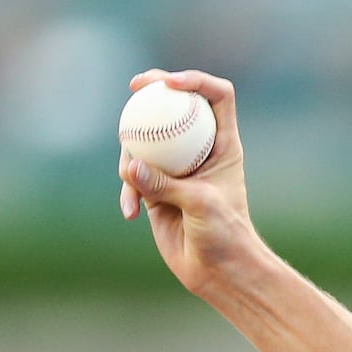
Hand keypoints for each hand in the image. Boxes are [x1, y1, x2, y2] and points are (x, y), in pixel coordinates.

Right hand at [118, 69, 258, 296]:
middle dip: (155, 89)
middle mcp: (199, 150)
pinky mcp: (155, 188)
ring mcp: (175, 167)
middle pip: (177, 106)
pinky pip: (132, 176)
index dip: (197, 81)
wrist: (217, 270)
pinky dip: (127, 190)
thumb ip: (166, 184)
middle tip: (136, 86)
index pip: (218, 98)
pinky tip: (130, 212)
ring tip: (131, 185)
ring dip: (132, 154)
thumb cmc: (224, 236)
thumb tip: (129, 165)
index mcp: (223, 145)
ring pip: (146, 139)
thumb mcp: (200, 206)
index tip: (171, 83)